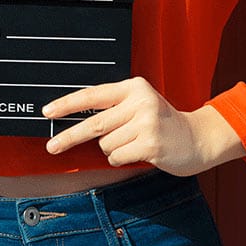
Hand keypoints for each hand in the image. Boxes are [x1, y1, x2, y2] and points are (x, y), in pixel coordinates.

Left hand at [42, 77, 245, 176]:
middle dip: (70, 136)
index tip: (48, 112)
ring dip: (113, 149)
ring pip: (105, 144)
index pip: (93, 95)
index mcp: (133, 87)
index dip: (67, 104)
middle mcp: (139, 101)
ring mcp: (146, 123)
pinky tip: (139, 152)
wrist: (198, 138)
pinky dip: (121, 158)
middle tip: (51, 146)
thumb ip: (112, 108)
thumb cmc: (162, 123)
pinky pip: (117, 157)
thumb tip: (75, 120)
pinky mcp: (151, 144)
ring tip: (133, 143)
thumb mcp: (139, 104)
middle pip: (93, 123)